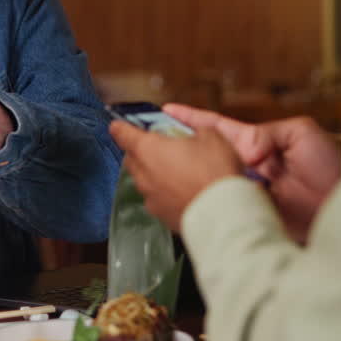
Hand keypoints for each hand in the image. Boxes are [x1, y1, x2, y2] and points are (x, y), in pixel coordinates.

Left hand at [110, 119, 243, 230]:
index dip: (120, 128)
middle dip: (140, 151)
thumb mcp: (211, 137)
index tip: (117, 126)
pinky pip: (155, 198)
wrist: (222, 213)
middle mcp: (143, 173)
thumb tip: (194, 134)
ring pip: (142, 180)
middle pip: (131, 158)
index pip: (122, 134)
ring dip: (152, 173)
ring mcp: (149, 196)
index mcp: (149, 149)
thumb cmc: (214, 172)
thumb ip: (194, 130)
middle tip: (157, 147)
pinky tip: (180, 192)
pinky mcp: (159, 214)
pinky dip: (163, 193)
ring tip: (173, 171)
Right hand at [164, 104, 340, 242]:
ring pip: (210, 180)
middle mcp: (247, 168)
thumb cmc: (335, 171)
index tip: (165, 111)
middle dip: (180, 147)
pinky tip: (187, 199)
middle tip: (152, 142)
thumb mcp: (304, 135)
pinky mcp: (249, 215)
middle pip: (205, 154)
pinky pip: (222, 206)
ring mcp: (245, 192)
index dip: (191, 119)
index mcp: (257, 145)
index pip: (217, 128)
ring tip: (163, 170)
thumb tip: (246, 151)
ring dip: (189, 175)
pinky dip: (205, 202)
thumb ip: (270, 133)